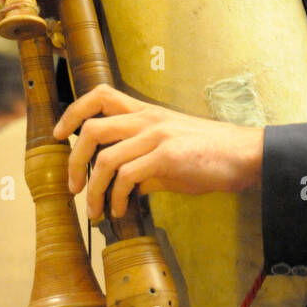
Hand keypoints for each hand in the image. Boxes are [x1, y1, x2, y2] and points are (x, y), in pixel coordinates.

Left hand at [52, 84, 264, 217]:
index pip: (100, 95)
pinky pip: (127, 178)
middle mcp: (148, 119)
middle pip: (92, 128)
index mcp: (147, 112)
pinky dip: (117, 199)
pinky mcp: (167, 156)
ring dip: (93, 190)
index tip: (61, 135)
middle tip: (73, 186)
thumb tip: (124, 188)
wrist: (245, 155)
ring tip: (96, 211)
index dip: (73, 112)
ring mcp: (157, 136)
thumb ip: (143, 164)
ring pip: (106, 158)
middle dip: (74, 161)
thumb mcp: (170, 153)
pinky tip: (122, 211)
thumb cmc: (210, 155)